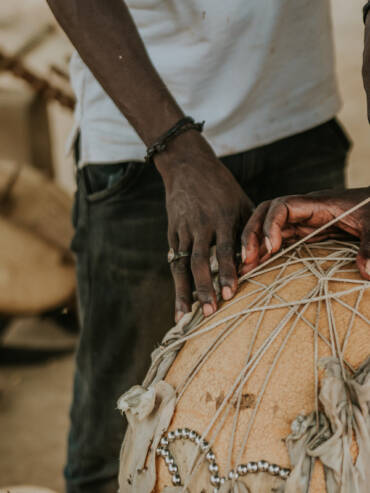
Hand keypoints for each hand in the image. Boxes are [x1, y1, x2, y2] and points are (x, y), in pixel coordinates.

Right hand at [155, 131, 253, 321]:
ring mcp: (183, 230)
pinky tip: (180, 301)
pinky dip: (177, 282)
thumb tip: (267, 258)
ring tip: (185, 316)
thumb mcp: (241, 202)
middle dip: (205, 288)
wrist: (187, 166)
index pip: (225, 249)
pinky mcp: (172, 233)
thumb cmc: (222, 187)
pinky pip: (175, 260)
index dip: (228, 272)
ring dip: (184, 291)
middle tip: (210, 312)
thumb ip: (251, 229)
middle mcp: (201, 225)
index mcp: (222, 217)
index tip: (231, 294)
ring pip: (182, 265)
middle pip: (200, 262)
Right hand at [241, 188, 369, 279]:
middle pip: (266, 214)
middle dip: (252, 235)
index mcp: (317, 203)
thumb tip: (367, 272)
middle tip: (246, 260)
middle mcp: (304, 211)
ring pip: (268, 228)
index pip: (282, 206)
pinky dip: (265, 252)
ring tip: (244, 268)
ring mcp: (303, 221)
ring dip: (254, 245)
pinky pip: (278, 239)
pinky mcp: (305, 232)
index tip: (271, 247)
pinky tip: (257, 266)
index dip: (271, 225)